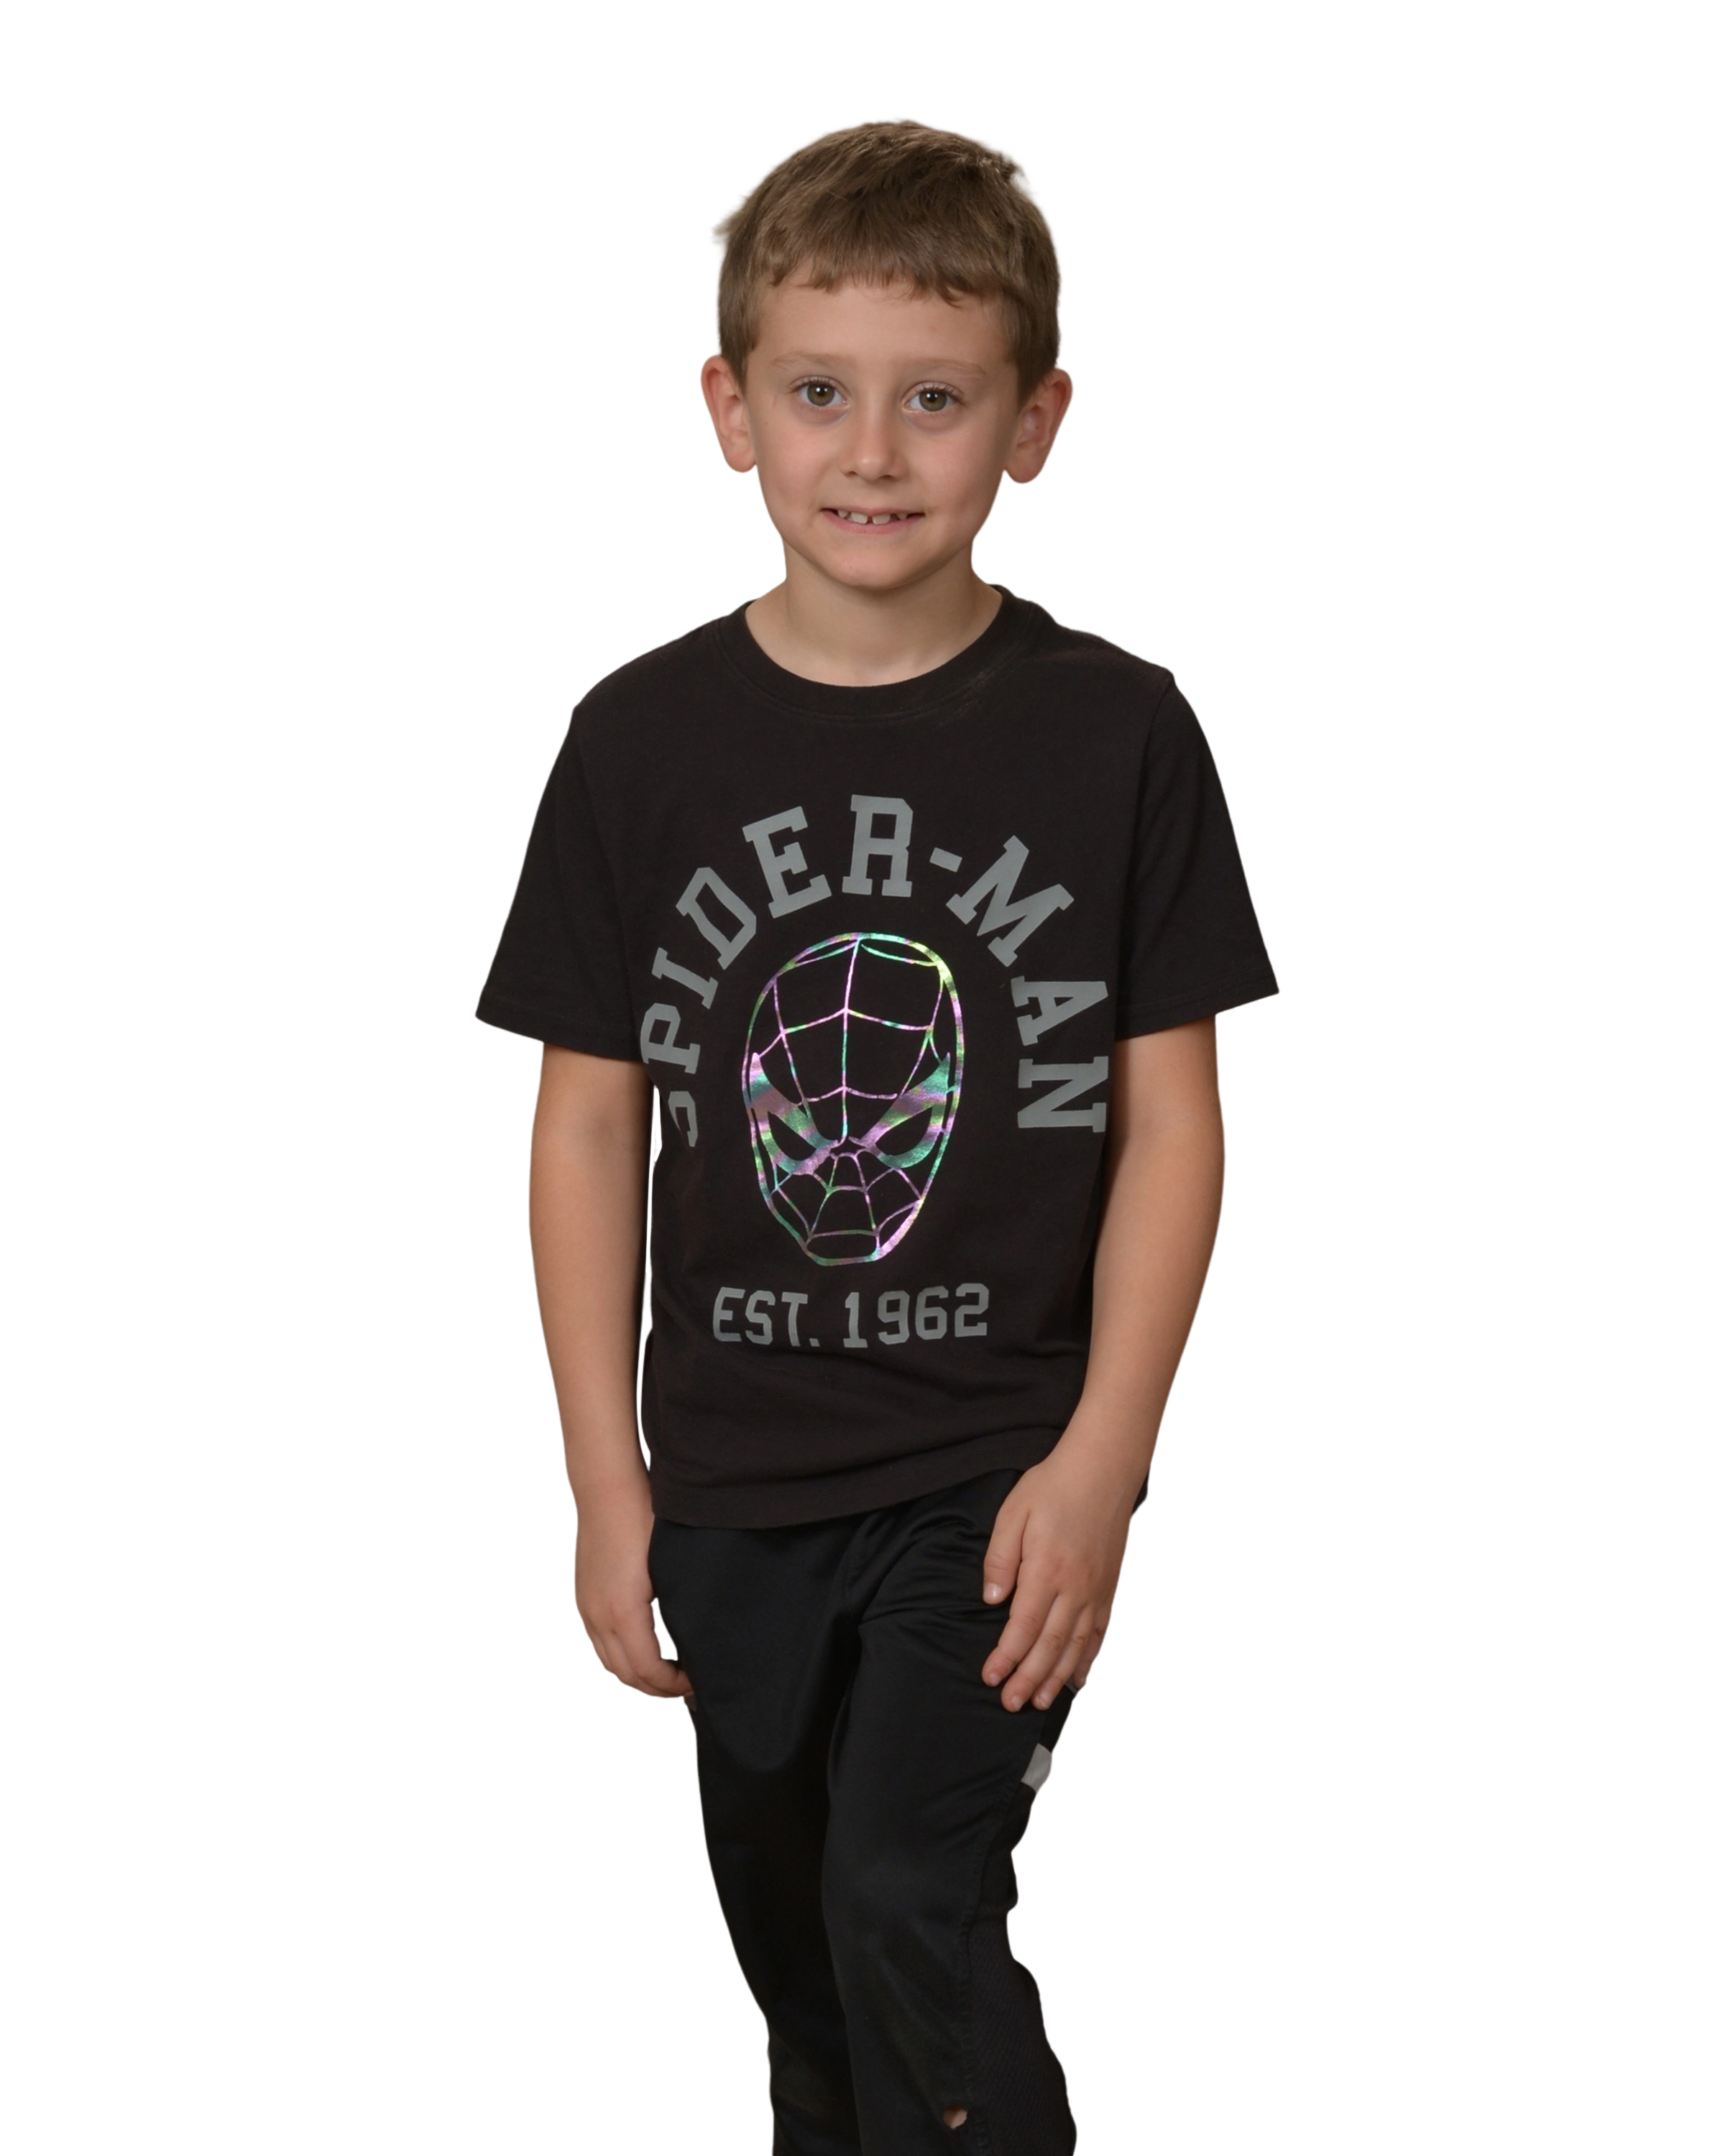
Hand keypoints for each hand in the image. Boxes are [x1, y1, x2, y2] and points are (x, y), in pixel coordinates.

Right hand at [571, 1475, 693, 1705]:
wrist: (606, 1488)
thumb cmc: (642, 1516)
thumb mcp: (669, 1564)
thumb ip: (677, 1604)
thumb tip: (698, 1634)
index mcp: (624, 1611)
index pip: (649, 1670)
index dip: (674, 1685)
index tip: (697, 1683)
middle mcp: (600, 1616)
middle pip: (627, 1676)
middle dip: (658, 1689)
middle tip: (687, 1688)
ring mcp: (588, 1609)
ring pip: (609, 1664)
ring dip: (637, 1678)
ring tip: (666, 1675)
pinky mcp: (585, 1599)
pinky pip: (598, 1645)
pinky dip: (619, 1660)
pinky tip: (641, 1652)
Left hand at [979, 1442, 1141, 1711]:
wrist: (1103, 1468)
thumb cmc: (1054, 1486)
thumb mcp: (1014, 1512)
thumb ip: (1000, 1559)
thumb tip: (992, 1601)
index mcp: (1047, 1570)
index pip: (1023, 1626)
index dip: (1006, 1657)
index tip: (990, 1677)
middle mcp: (1075, 1587)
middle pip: (1050, 1645)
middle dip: (1028, 1678)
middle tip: (1010, 1703)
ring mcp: (1096, 1589)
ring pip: (1076, 1646)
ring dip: (1057, 1677)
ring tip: (1040, 1702)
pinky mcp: (1109, 1586)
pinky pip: (1100, 1632)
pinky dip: (1089, 1659)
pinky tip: (1079, 1678)